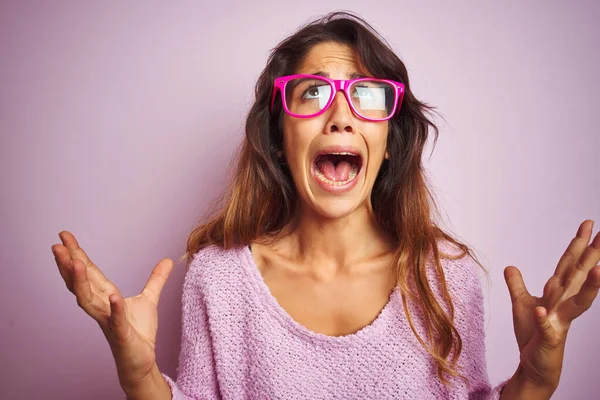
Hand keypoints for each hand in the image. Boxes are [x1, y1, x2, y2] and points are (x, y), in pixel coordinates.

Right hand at [52, 231, 173, 389]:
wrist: (141, 361)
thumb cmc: (139, 333)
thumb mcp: (149, 299)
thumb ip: (156, 279)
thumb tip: (167, 259)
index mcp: (106, 296)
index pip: (89, 272)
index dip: (77, 254)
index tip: (65, 236)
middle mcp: (101, 307)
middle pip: (80, 283)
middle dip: (68, 264)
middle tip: (57, 245)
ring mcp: (109, 321)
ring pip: (88, 300)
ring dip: (81, 282)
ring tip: (76, 263)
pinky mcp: (122, 335)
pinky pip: (116, 320)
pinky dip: (114, 309)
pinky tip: (113, 297)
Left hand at [503, 219, 599, 392]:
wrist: (534, 365)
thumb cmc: (532, 335)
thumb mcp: (521, 304)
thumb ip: (517, 284)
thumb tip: (511, 266)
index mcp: (557, 293)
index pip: (568, 264)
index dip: (576, 244)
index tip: (588, 224)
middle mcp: (562, 304)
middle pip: (578, 276)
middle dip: (591, 256)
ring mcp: (558, 321)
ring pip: (576, 302)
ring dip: (588, 286)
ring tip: (598, 269)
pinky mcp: (548, 338)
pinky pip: (546, 328)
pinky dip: (543, 319)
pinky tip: (541, 311)